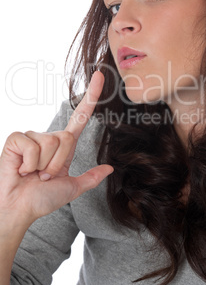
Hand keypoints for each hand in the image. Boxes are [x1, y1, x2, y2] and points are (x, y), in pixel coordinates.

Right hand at [0, 71, 112, 226]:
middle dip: (57, 163)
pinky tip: (21, 169)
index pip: (81, 116)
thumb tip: (110, 168)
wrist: (19, 209)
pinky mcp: (17, 139)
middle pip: (67, 137)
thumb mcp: (72, 188)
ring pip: (51, 141)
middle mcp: (50, 137)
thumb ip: (90, 178)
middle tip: (44, 177)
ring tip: (32, 174)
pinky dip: (29, 163)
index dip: (92, 96)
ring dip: (43, 165)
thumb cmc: (42, 199)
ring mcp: (32, 137)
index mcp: (64, 146)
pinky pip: (32, 144)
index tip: (100, 75)